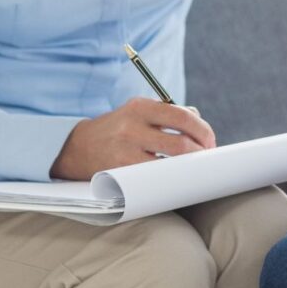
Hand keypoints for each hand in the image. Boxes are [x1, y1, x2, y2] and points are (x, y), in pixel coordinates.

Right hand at [50, 98, 216, 179]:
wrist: (75, 147)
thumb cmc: (118, 129)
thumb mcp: (137, 112)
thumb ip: (167, 113)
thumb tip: (198, 121)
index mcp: (140, 106)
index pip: (182, 116)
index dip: (203, 131)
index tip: (210, 142)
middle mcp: (132, 126)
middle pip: (181, 144)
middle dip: (200, 154)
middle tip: (207, 160)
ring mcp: (124, 151)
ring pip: (169, 164)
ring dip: (187, 170)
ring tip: (193, 170)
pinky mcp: (119, 172)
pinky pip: (153, 178)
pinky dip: (168, 180)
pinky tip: (173, 180)